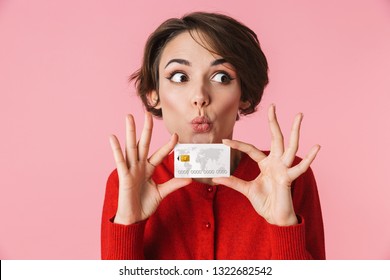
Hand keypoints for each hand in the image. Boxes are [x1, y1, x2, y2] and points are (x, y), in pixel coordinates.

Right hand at [109, 112, 190, 224]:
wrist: (133, 218)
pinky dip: (116, 149)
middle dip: (146, 129)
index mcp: (148, 169)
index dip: (167, 145)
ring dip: (130, 132)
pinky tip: (113, 137)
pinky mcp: (124, 176)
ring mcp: (131, 169)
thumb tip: (190, 179)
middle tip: (147, 113)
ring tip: (129, 117)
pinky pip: (119, 161)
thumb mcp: (162, 193)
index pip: (159, 154)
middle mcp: (139, 166)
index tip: (176, 135)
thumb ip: (174, 184)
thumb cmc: (145, 205)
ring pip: (131, 147)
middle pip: (143, 143)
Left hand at [213, 104, 319, 225]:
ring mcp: (284, 168)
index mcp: (266, 163)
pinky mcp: (289, 178)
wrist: (274, 217)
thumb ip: (232, 182)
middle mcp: (277, 162)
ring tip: (299, 115)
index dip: (237, 144)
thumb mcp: (246, 189)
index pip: (251, 149)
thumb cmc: (264, 201)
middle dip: (273, 122)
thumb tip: (214, 178)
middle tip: (272, 106)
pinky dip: (310, 158)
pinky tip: (317, 147)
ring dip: (295, 130)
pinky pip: (300, 168)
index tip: (224, 141)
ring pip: (291, 146)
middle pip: (275, 138)